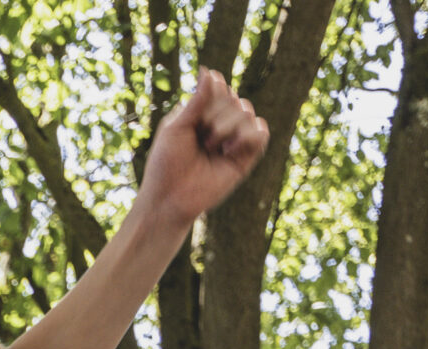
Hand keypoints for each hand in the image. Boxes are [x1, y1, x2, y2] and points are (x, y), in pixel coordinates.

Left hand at [140, 70, 269, 225]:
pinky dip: (248, 137)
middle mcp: (220, 123)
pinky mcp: (246, 157)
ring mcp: (234, 139)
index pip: (219, 88)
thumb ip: (198, 101)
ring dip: (227, 129)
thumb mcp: (177, 127)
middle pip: (234, 99)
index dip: (211, 98)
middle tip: (201, 142)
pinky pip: (261, 133)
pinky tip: (231, 150)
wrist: (171, 198)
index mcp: (202, 113)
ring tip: (212, 149)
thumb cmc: (166, 164)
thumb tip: (210, 71)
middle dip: (216, 118)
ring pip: (247, 113)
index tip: (196, 118)